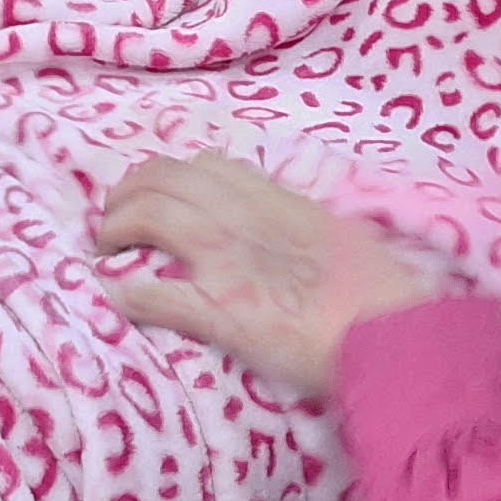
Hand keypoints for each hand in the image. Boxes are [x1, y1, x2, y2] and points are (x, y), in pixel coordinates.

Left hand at [97, 154, 442, 399]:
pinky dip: (124, 291)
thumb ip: (304, 227)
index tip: (156, 191)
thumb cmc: (384, 294)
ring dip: (115, 228)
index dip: (169, 175)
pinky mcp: (217, 309)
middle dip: (127, 194)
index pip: (206, 165)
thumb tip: (290, 236)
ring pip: (147, 217)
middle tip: (114, 220)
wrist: (394, 334)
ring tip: (106, 248)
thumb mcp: (342, 237)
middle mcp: (243, 217)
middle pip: (162, 180)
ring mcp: (226, 260)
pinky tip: (112, 296)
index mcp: (276, 199)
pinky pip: (152, 292)